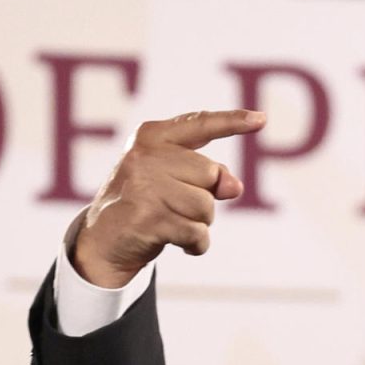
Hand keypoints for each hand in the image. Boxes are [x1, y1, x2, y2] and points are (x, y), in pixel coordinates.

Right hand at [72, 109, 265, 287]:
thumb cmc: (145, 203)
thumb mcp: (172, 180)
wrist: (103, 240)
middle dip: (205, 197)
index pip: (200, 124)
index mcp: (152, 137)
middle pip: (210, 174)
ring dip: (200, 223)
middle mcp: (146, 156)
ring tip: (174, 223)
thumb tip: (234, 186)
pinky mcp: (147, 217)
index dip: (233, 122)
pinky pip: (197, 233)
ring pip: (205, 206)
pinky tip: (179, 243)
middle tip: (177, 207)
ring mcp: (144, 186)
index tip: (261, 120)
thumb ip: (207, 175)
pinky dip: (196, 244)